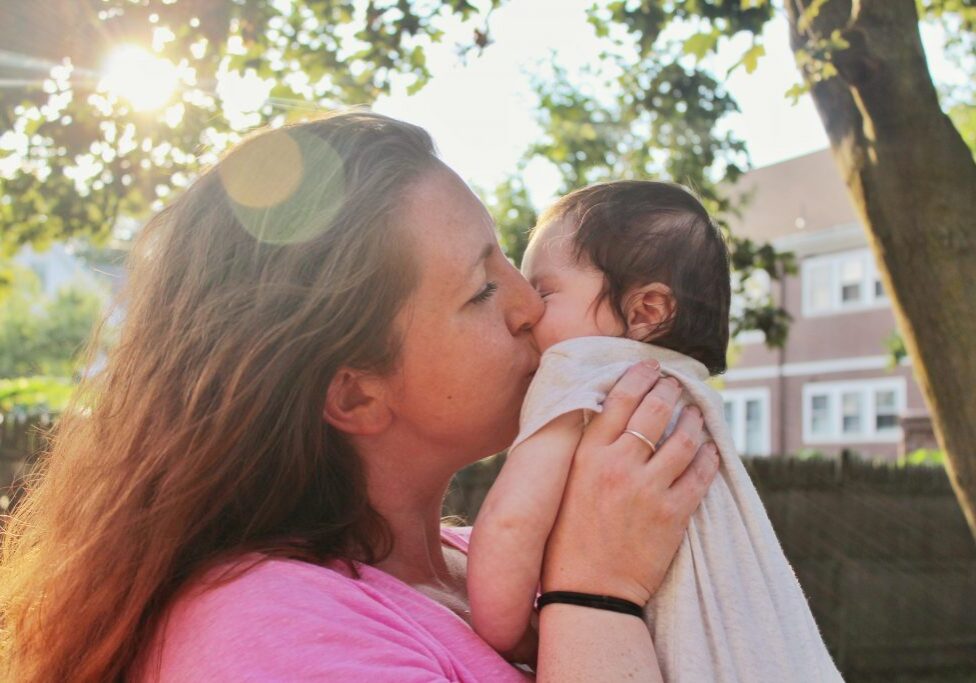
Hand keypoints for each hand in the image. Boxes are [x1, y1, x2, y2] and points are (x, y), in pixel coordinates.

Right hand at [541, 360, 718, 605]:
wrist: (589, 592)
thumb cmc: (568, 540)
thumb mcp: (565, 486)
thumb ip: (586, 451)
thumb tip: (606, 418)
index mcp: (587, 456)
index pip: (619, 400)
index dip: (638, 377)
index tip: (649, 367)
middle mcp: (617, 466)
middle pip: (654, 410)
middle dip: (670, 390)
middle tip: (676, 384)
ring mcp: (648, 490)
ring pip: (684, 438)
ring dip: (694, 419)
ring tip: (696, 413)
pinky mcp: (673, 514)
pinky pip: (700, 474)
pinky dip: (709, 456)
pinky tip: (711, 448)